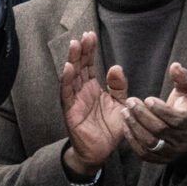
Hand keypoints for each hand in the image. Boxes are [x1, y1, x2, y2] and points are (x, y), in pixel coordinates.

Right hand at [60, 31, 127, 175]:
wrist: (101, 151)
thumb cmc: (109, 128)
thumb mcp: (120, 104)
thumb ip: (119, 86)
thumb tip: (116, 67)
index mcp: (92, 87)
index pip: (89, 64)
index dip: (89, 50)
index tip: (91, 34)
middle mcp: (81, 90)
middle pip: (79, 66)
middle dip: (81, 50)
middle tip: (85, 35)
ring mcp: (74, 99)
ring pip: (71, 75)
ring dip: (72, 60)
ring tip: (75, 45)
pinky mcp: (69, 110)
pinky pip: (66, 93)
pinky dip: (66, 80)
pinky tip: (68, 68)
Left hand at [121, 62, 186, 163]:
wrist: (186, 135)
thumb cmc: (183, 109)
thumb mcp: (186, 93)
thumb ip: (182, 79)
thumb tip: (175, 66)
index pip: (175, 120)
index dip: (160, 110)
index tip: (147, 98)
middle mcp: (180, 140)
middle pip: (160, 130)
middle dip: (143, 115)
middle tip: (130, 101)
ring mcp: (169, 151)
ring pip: (150, 142)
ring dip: (134, 125)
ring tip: (124, 111)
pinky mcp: (157, 159)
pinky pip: (142, 151)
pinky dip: (132, 138)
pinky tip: (125, 124)